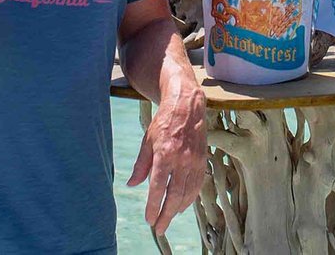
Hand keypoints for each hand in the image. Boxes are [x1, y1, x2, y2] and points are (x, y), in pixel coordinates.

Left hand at [126, 87, 206, 235]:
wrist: (187, 106)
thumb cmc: (164, 122)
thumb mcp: (147, 141)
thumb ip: (141, 165)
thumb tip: (132, 184)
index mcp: (165, 154)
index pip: (157, 187)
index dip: (153, 206)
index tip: (149, 219)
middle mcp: (181, 160)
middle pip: (174, 195)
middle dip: (166, 215)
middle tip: (159, 228)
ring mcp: (194, 161)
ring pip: (187, 193)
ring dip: (178, 209)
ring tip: (168, 218)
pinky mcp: (202, 160)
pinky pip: (197, 185)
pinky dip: (190, 198)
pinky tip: (182, 205)